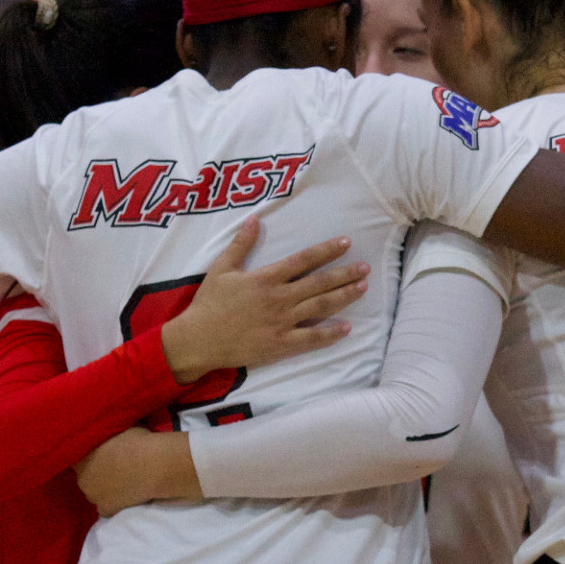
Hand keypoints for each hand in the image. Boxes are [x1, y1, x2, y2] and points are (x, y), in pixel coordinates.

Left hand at [74, 427, 189, 515]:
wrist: (155, 465)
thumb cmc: (136, 441)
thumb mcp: (115, 429)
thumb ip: (103, 436)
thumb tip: (104, 434)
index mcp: (80, 457)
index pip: (76, 456)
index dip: (88, 453)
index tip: (100, 450)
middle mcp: (81, 478)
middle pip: (85, 474)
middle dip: (95, 470)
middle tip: (113, 465)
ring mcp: (92, 496)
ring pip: (94, 490)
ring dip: (103, 486)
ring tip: (121, 479)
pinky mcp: (105, 510)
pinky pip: (105, 505)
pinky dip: (112, 500)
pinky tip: (124, 493)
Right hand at [159, 216, 365, 383]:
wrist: (198, 339)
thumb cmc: (209, 303)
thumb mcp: (222, 268)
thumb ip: (241, 244)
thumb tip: (255, 219)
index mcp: (266, 278)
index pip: (304, 260)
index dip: (327, 250)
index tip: (346, 243)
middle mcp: (279, 298)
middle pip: (319, 283)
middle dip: (345, 274)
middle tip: (366, 268)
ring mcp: (281, 322)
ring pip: (320, 308)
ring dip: (344, 297)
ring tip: (363, 288)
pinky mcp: (280, 344)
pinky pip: (310, 339)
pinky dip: (330, 334)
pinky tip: (347, 328)